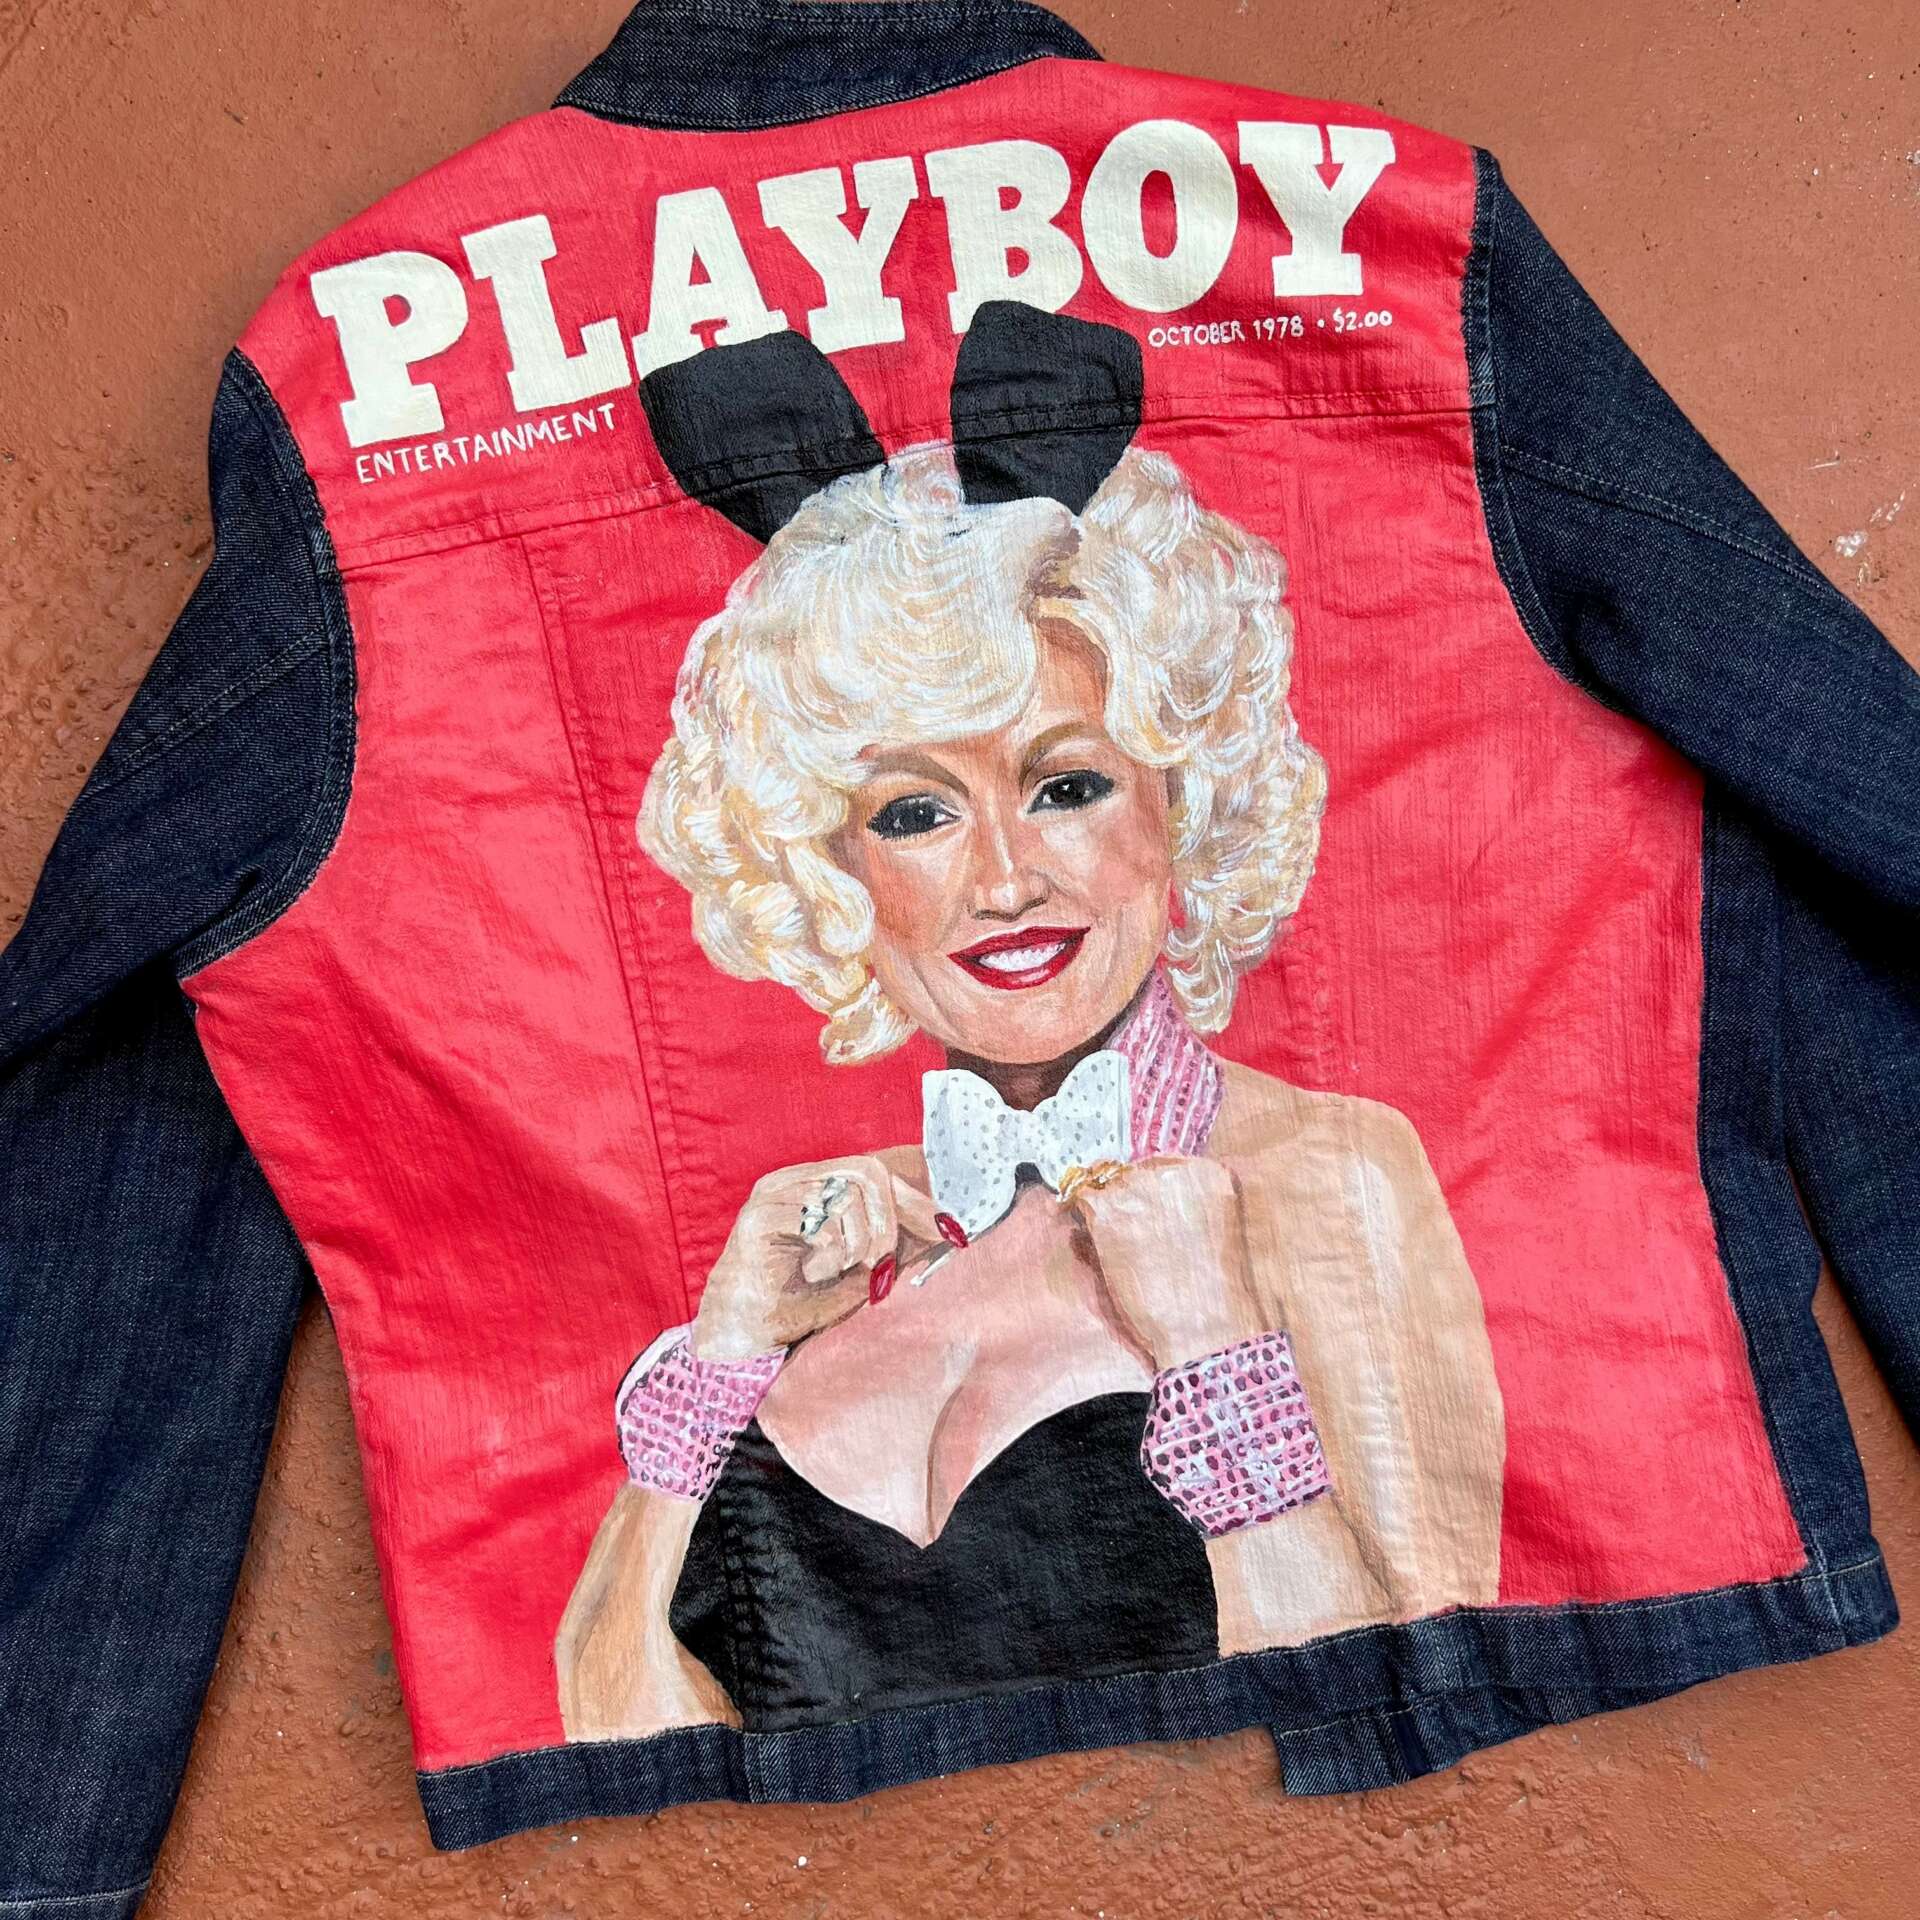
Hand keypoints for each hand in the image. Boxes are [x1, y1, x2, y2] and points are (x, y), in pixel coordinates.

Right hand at [691, 1155, 942, 1359]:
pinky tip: (812, 1272)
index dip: (913, 1201)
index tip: (946, 1232)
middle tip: (878, 1264)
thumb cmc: (799, 1301)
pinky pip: (819, 1222)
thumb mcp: (860, 1268)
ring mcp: (773, 1194)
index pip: (875, 1173)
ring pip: (845, 1197)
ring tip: (834, 1270)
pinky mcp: (758, 1217)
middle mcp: (793, 1180)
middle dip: (886, 1223)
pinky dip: (828, 1252)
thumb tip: (944, 1229)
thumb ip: (892, 1242)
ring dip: (854, 1244)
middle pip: (866, 1173)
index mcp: (815, 1184)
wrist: (744, 1335)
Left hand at [1063, 1153, 1264, 1368]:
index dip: (1149, 1191)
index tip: (1148, 1215)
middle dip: (1126, 1200)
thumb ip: (1181, 1203)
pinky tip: (1097, 1243)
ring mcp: (1136, 1186)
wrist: (1202, 1325)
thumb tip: (1139, 1197)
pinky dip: (1081, 1217)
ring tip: (1122, 1248)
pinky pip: (1081, 1199)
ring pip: (1104, 1185)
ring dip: (1105, 1210)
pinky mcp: (1107, 1209)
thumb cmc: (1208, 1292)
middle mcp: (1170, 1169)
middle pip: (1130, 1172)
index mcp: (1206, 1172)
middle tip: (1132, 1238)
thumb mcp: (1210, 1231)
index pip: (1162, 1164)